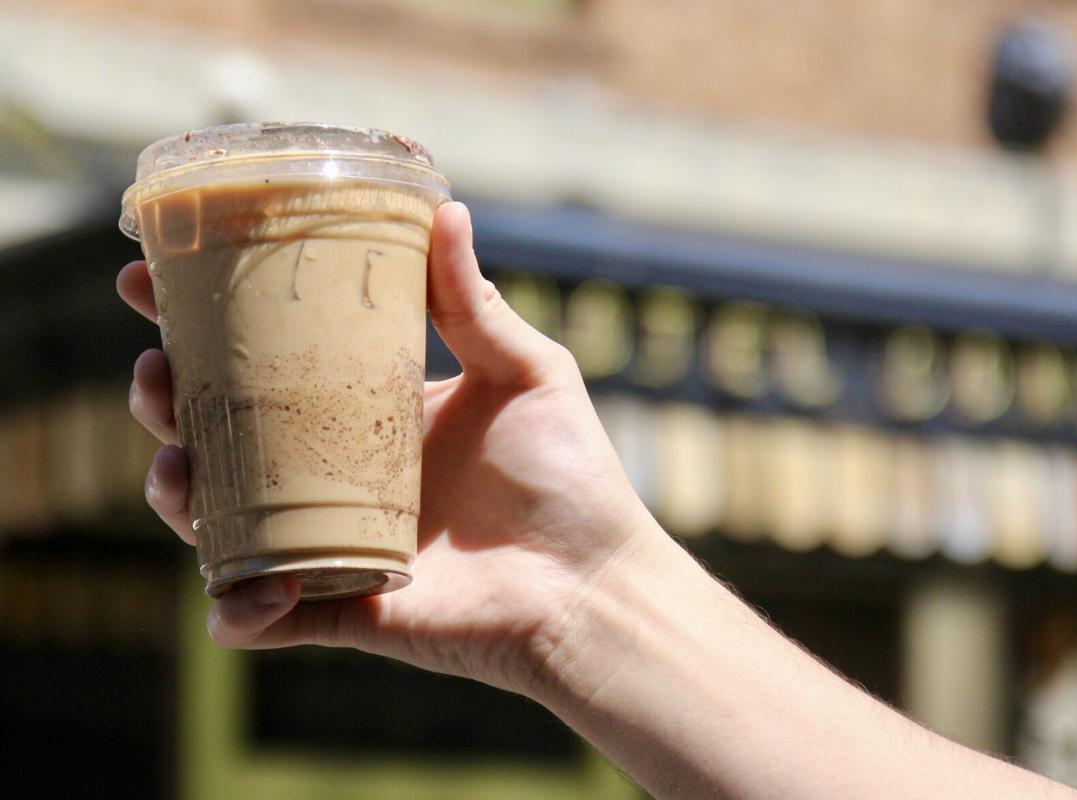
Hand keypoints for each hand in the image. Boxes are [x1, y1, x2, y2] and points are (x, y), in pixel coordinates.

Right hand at [117, 201, 656, 695]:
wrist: (592, 579)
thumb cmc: (569, 473)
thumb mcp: (523, 371)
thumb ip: (475, 303)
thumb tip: (449, 209)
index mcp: (366, 410)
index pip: (266, 358)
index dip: (199, 323)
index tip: (147, 281)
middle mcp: (333, 472)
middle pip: (221, 432)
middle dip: (165, 401)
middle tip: (154, 372)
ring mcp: (329, 541)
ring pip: (220, 519)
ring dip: (177, 493)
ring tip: (176, 463)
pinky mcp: (341, 608)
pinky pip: (262, 617)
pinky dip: (238, 612)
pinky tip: (249, 590)